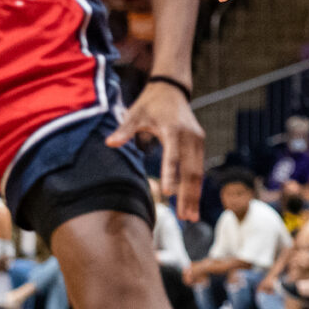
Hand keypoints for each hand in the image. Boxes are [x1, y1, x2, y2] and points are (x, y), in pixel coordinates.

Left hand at [108, 78, 205, 208]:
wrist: (171, 90)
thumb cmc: (150, 104)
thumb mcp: (135, 114)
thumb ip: (124, 130)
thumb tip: (109, 143)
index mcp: (174, 130)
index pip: (172, 156)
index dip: (170, 175)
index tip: (167, 193)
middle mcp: (190, 137)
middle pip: (191, 170)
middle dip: (188, 195)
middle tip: (185, 218)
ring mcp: (198, 141)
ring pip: (198, 173)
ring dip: (195, 195)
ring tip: (191, 218)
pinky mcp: (199, 144)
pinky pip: (199, 169)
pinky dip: (196, 187)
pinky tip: (192, 203)